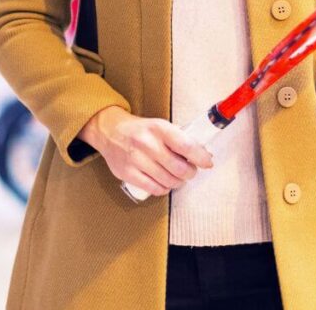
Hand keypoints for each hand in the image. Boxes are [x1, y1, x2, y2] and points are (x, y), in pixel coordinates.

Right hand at [78, 106, 213, 196]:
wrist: (109, 131)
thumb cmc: (140, 130)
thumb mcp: (160, 126)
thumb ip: (179, 139)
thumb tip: (202, 154)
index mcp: (158, 128)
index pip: (186, 146)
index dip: (200, 157)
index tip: (206, 162)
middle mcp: (147, 143)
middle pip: (179, 168)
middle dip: (190, 173)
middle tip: (189, 171)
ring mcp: (136, 159)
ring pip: (168, 181)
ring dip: (178, 182)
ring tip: (176, 177)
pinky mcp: (127, 173)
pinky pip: (154, 189)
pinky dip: (164, 189)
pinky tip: (164, 183)